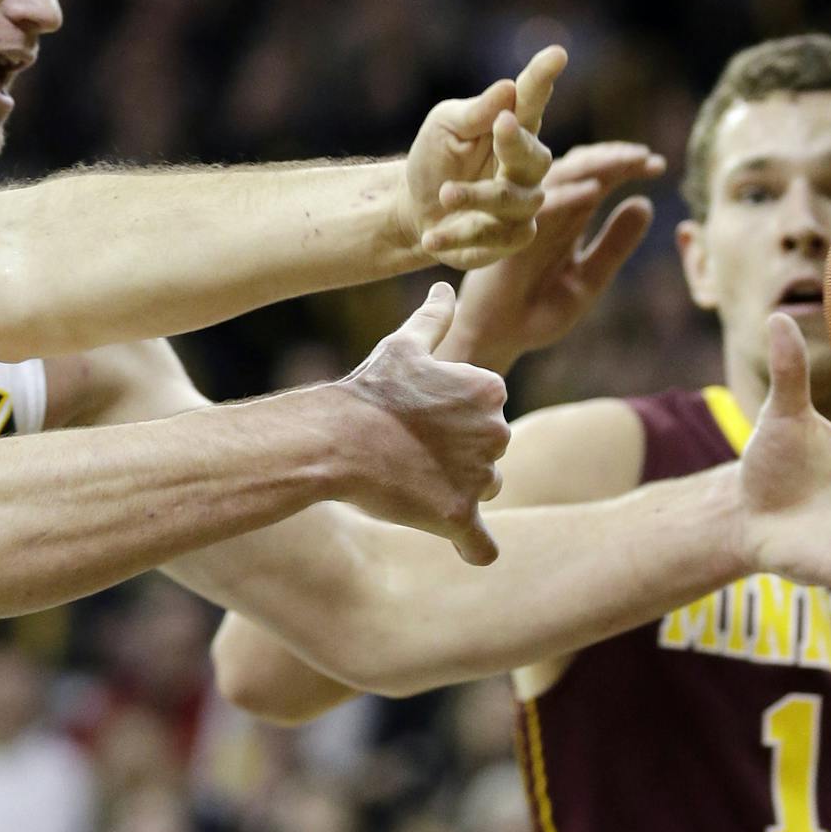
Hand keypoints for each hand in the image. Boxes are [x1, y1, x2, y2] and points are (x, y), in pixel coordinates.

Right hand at [335, 282, 512, 564]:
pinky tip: (458, 541)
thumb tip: (444, 285)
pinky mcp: (459, 514)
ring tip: (409, 479)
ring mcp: (480, 476)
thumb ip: (433, 318)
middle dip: (456, 455)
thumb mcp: (401, 346)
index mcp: (489, 390)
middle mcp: (496, 431)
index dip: (454, 418)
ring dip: (455, 491)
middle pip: (487, 454)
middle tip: (408, 449)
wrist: (334, 438)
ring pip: (482, 491)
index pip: (487, 412)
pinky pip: (482, 545)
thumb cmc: (367, 390)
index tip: (418, 419)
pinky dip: (473, 546)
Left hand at [402, 46, 564, 269]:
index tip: (556, 54)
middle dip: (518, 142)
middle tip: (500, 125)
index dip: (543, 79)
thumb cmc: (436, 159)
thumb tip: (508, 88)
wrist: (414, 210)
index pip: (531, 101)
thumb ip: (475, 112)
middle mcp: (526, 168)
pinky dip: (457, 238)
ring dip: (477, 196)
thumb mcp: (445, 127)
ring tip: (444, 193)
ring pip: (513, 201)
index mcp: (512, 129)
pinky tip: (431, 235)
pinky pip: (491, 238)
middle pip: (536, 156)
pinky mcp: (508, 239)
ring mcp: (521, 206)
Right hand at [447, 141, 665, 372]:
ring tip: (624, 161)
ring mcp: (527, 219)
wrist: (499, 338)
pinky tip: (593, 191)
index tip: (658, 165)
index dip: (626, 168)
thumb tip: (645, 203)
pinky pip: (539, 210)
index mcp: (568, 218)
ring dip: (593, 166)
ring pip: (559, 179)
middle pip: (580, 169)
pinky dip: (565, 197)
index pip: (598, 180)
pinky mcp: (510, 234)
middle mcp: (547, 211)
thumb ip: (615, 245)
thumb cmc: (538, 310)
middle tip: (644, 156)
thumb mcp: (589, 278)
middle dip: (613, 158)